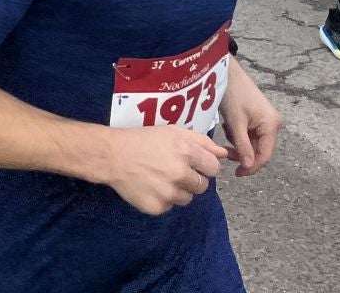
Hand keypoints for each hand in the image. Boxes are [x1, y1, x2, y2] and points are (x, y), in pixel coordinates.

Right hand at [103, 126, 228, 215]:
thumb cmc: (145, 139)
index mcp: (187, 152)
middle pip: (202, 186)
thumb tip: (224, 153)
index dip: (204, 166)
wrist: (114, 156)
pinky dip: (163, 199)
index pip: (213, 168)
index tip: (194, 163)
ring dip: (179, 190)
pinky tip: (151, 186)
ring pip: (188, 198)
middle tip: (175, 170)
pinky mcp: (158, 207)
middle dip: (192, 179)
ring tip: (162, 178)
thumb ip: (202, 142)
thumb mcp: (174, 132)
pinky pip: (170, 206)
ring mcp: (169, 193)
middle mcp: (181, 174)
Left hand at [218, 59, 280, 177]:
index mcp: (271, 125)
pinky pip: (250, 134)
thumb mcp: (236, 124)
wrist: (228, 73)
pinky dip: (239, 134)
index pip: (264, 155)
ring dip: (239, 143)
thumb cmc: (233, 95)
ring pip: (253, 143)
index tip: (237, 173)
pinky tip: (230, 124)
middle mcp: (273, 124)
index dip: (252, 167)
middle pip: (260, 149)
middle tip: (227, 153)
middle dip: (243, 153)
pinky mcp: (258, 117)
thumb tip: (248, 166)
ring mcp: (266, 120)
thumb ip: (243, 146)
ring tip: (228, 130)